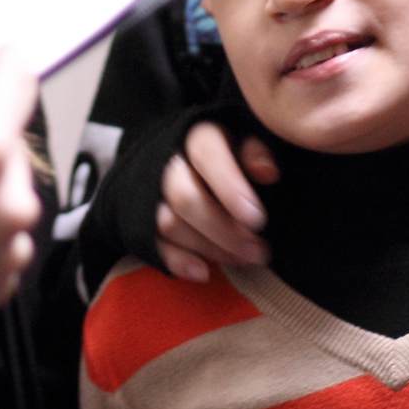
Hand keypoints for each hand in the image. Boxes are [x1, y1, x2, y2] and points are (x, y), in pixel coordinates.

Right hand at [154, 121, 279, 281]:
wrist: (179, 161)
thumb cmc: (227, 153)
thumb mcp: (244, 141)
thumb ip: (255, 152)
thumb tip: (268, 172)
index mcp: (196, 135)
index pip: (206, 154)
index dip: (230, 186)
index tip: (257, 219)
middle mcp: (167, 163)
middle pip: (184, 197)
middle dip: (223, 229)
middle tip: (258, 251)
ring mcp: (150, 194)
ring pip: (169, 223)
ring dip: (208, 248)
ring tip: (243, 260)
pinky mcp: (140, 221)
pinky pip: (153, 244)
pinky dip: (178, 261)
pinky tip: (204, 273)